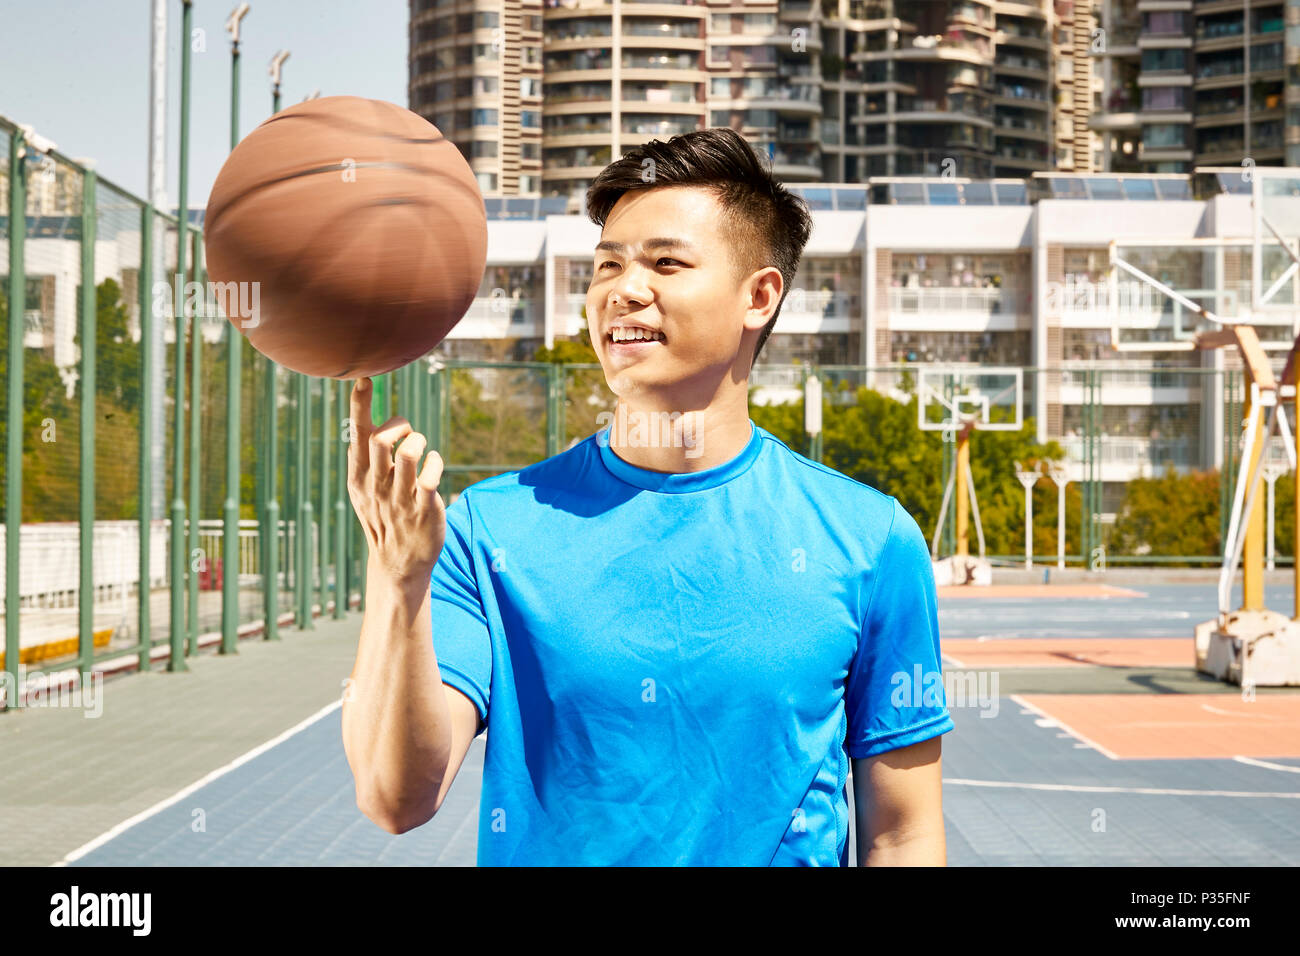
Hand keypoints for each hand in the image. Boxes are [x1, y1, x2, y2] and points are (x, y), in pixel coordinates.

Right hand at [346, 377, 445, 591]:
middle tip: (408, 432)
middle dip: (400, 424)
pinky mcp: (424, 507)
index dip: (360, 404)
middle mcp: (376, 486)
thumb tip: (368, 421)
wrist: (398, 563)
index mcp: (359, 477)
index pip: (357, 435)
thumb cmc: (383, 516)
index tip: (364, 378)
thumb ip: (365, 457)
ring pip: (408, 452)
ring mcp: (400, 498)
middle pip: (381, 439)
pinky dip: (437, 461)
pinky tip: (435, 466)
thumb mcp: (365, 489)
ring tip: (423, 449)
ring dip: (420, 440)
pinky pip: (432, 473)